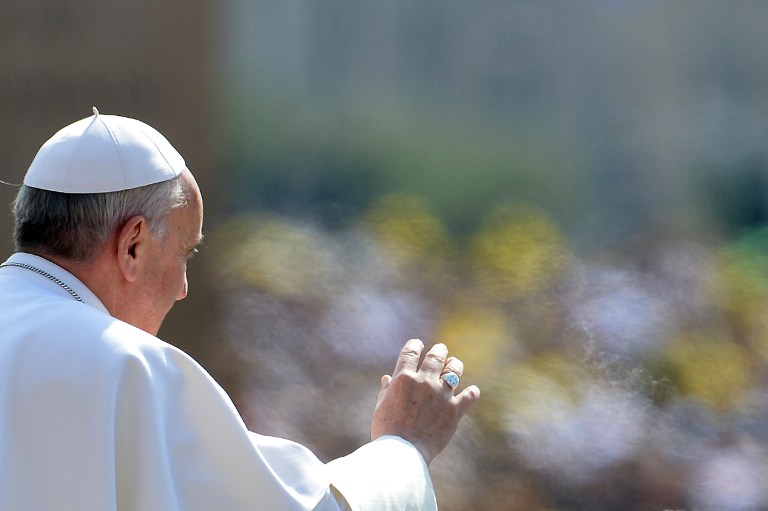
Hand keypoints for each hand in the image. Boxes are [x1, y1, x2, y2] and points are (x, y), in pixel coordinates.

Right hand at [371, 339, 479, 464]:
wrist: (402, 453)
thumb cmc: (387, 432)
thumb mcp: (381, 408)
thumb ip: (386, 391)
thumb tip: (387, 378)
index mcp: (403, 378)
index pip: (411, 352)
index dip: (415, 345)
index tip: (418, 344)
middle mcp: (424, 382)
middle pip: (436, 356)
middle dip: (439, 350)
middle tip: (440, 350)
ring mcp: (441, 395)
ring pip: (454, 370)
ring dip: (455, 364)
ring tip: (454, 363)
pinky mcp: (454, 411)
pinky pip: (469, 396)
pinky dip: (472, 393)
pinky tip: (472, 391)